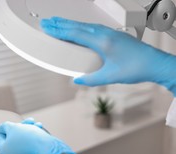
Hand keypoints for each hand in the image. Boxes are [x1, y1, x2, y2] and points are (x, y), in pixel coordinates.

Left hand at [0, 121, 80, 153]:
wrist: (47, 150)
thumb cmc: (28, 138)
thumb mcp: (13, 127)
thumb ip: (4, 126)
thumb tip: (1, 128)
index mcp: (2, 153)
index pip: (2, 135)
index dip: (11, 126)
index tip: (20, 123)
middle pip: (14, 139)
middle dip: (23, 128)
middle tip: (31, 120)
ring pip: (24, 144)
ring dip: (30, 132)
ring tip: (39, 125)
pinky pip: (32, 151)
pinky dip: (35, 143)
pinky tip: (41, 136)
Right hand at [40, 17, 175, 94]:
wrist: (155, 64)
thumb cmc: (137, 67)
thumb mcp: (110, 77)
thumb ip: (91, 79)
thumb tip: (77, 80)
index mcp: (103, 42)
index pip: (75, 33)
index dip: (59, 31)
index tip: (48, 28)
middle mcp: (106, 34)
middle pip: (78, 26)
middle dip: (61, 23)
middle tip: (47, 22)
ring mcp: (110, 32)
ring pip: (85, 25)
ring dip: (70, 23)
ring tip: (58, 22)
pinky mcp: (114, 35)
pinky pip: (92, 27)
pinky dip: (81, 26)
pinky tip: (78, 29)